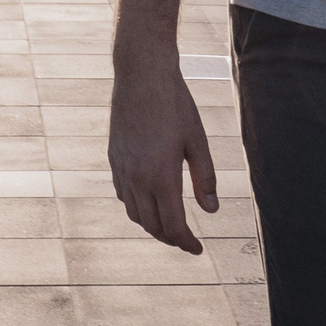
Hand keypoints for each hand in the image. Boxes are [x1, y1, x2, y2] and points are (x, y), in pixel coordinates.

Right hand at [109, 61, 217, 253]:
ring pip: (135, 214)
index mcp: (162, 176)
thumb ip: (205, 178)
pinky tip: (149, 201)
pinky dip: (137, 207)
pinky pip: (123, 195)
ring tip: (170, 225)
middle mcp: (138, 178)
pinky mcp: (114, 159)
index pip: (173, 226)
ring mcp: (122, 169)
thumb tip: (211, 211)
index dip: (186, 243)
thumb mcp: (197, 141)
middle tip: (187, 241)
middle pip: (153, 226)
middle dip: (171, 238)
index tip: (198, 249)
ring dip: (153, 225)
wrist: (141, 75)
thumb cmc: (175, 105)